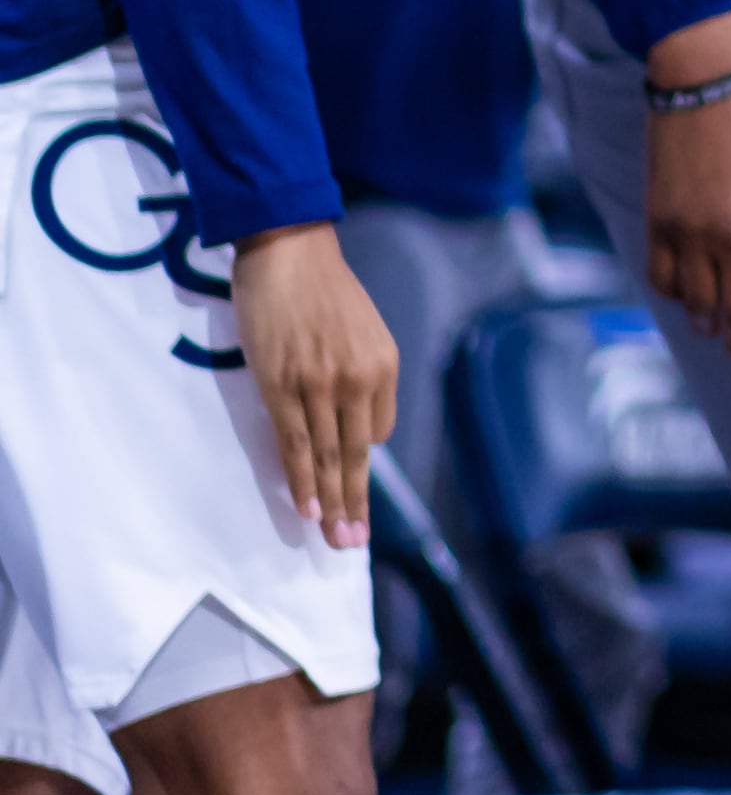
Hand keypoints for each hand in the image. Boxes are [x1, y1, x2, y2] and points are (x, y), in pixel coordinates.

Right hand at [229, 225, 396, 549]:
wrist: (289, 252)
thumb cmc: (323, 290)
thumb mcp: (362, 331)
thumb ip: (359, 376)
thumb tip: (351, 422)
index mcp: (384, 364)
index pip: (379, 430)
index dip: (361, 460)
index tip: (352, 488)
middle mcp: (359, 378)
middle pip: (358, 453)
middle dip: (356, 502)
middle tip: (355, 543)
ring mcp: (321, 384)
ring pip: (327, 456)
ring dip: (331, 502)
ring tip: (335, 539)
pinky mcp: (282, 387)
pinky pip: (295, 444)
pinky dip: (301, 479)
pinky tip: (307, 507)